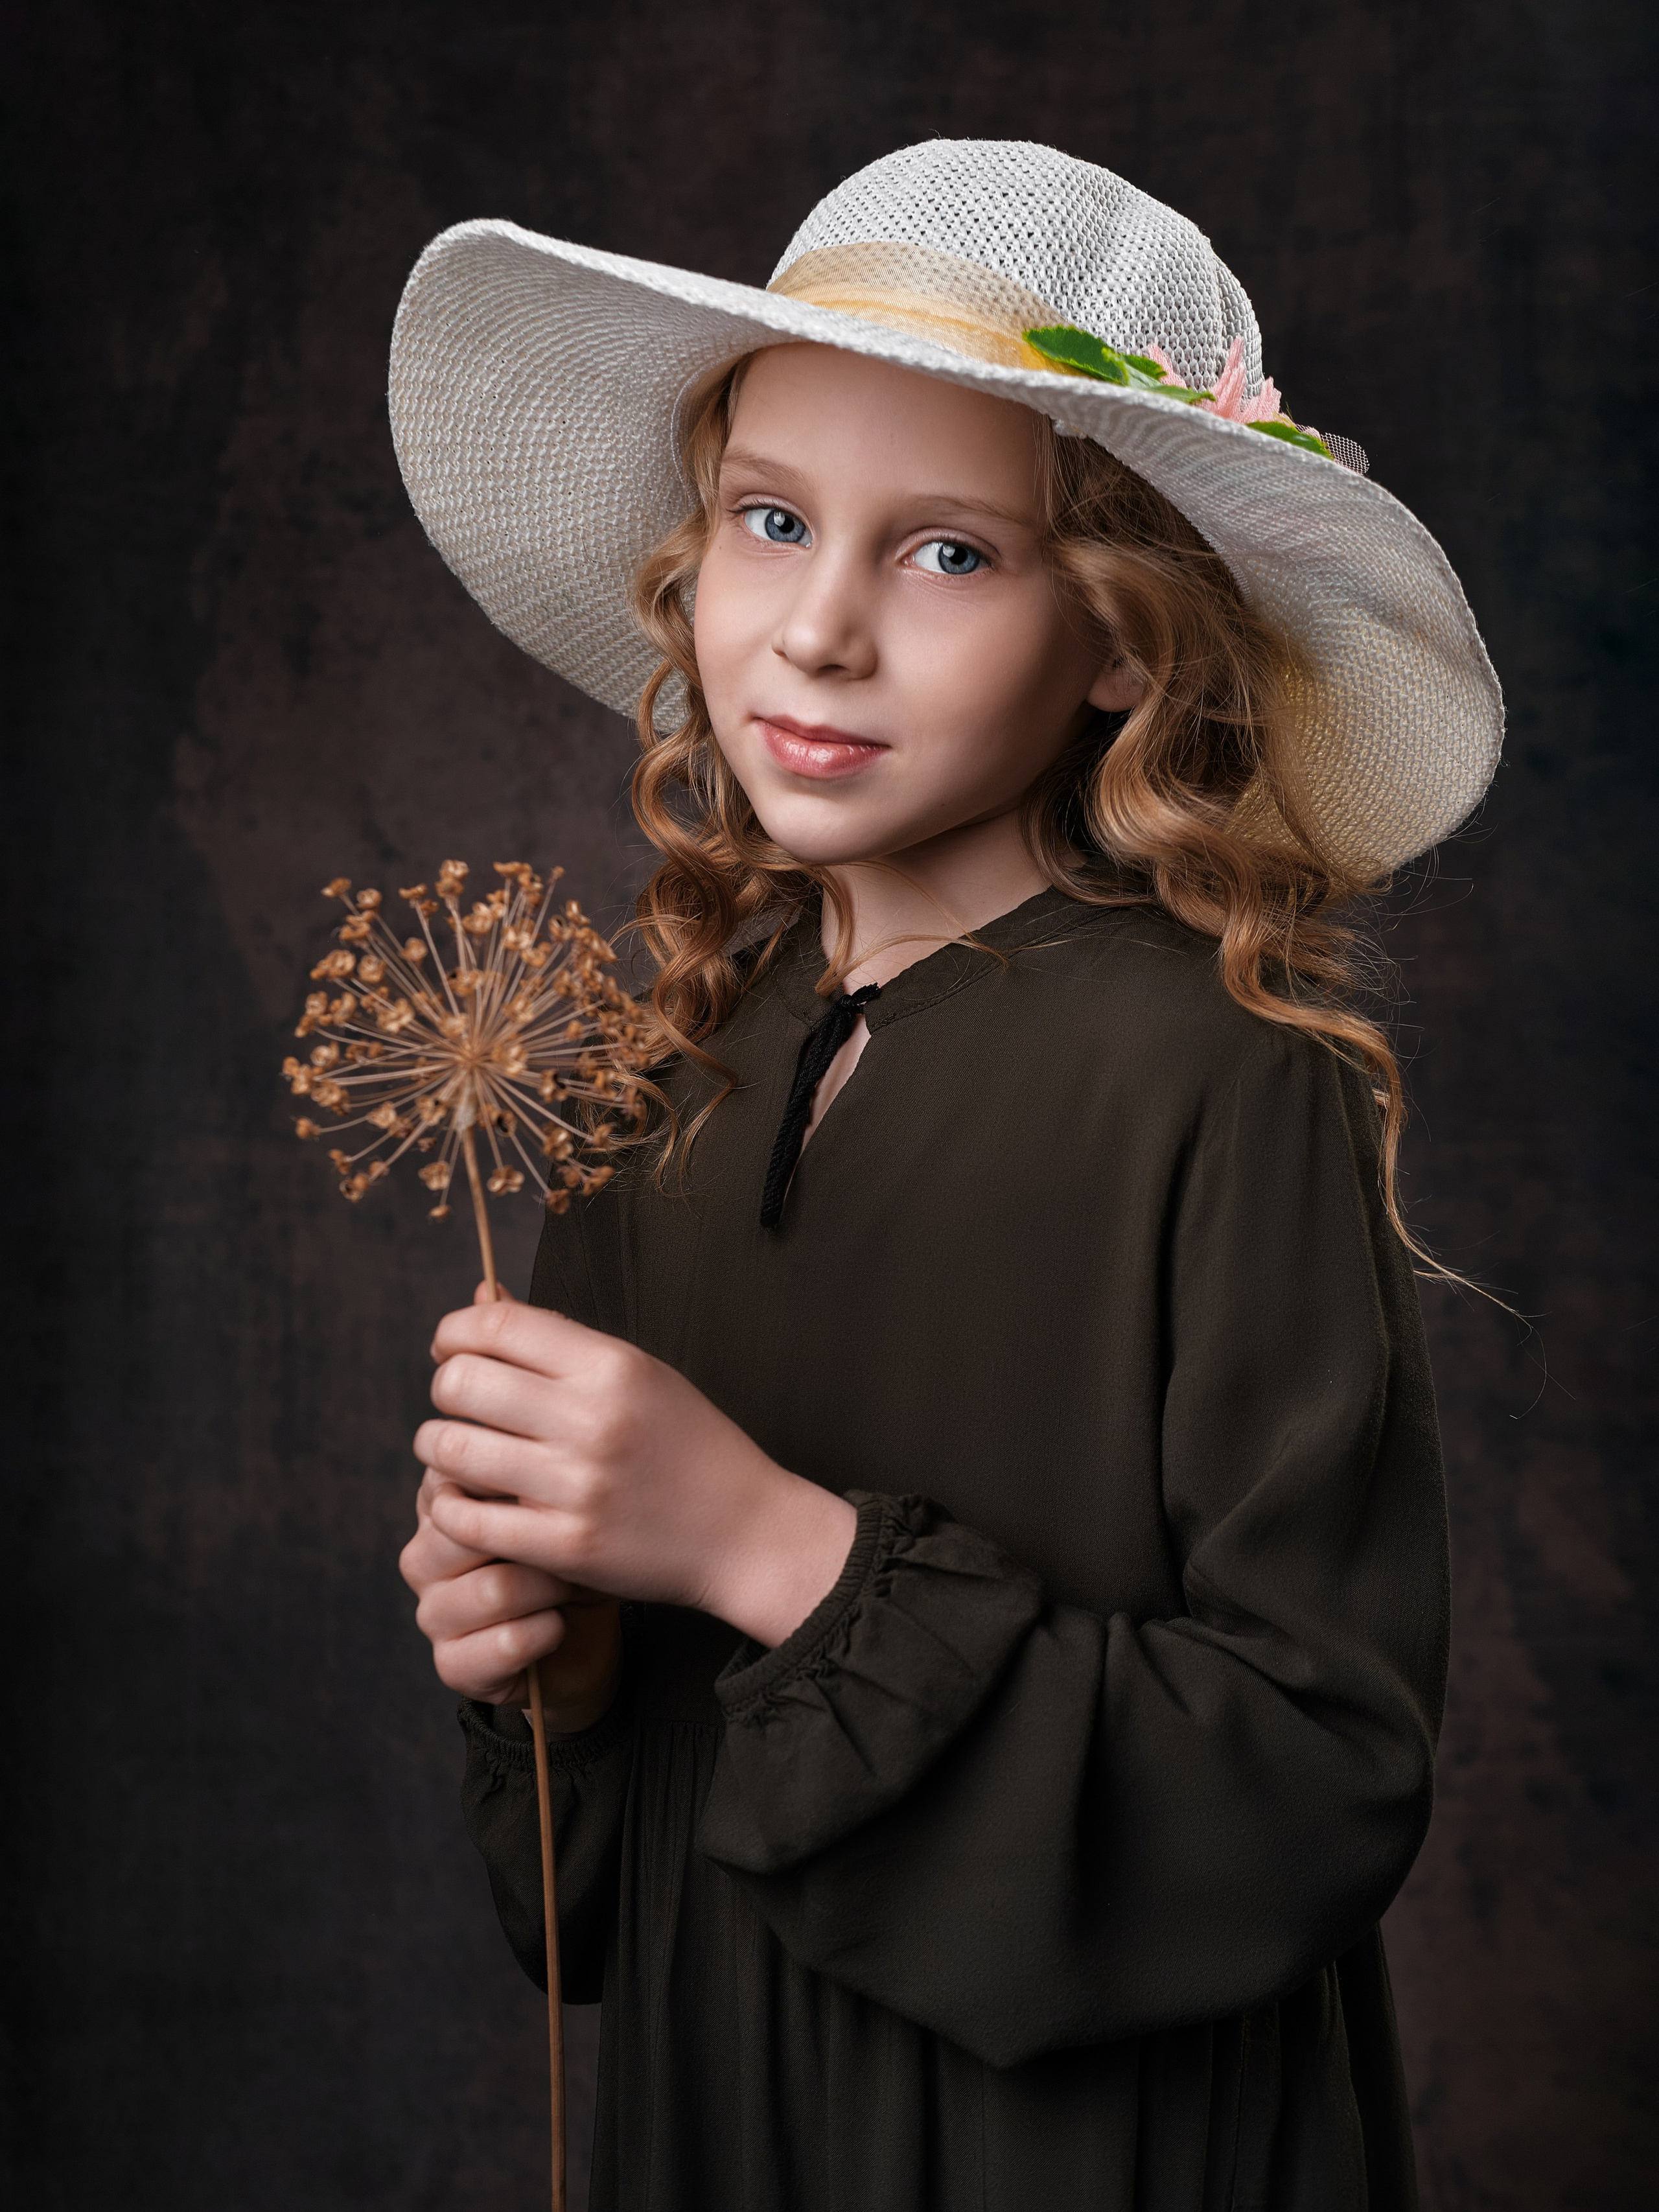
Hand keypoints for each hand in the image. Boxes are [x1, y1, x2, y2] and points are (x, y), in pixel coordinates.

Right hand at [398, 1467, 615, 1725]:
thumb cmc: (572, 1553)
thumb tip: (532, 1462)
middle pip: (472, 1531)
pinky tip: (557, 1626)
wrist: (584, 1631)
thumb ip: (533, 1474)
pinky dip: (547, 1633)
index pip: (461, 1473)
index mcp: (439, 1503)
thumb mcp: (560, 1502)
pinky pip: (507, 1643)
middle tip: (575, 1547)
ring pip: (496, 1590)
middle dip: (542, 1540)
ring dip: (551, 1589)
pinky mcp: (452, 1663)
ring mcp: (431, 1613)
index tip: (559, 1493)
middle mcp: (423, 1556)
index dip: (521, 1486)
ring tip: (569, 1587)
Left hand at [411, 1297, 858, 1647]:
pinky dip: (450, 1508)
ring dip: (439, 1448)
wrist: (747, 1531)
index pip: (496, 1326)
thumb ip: (560, 1344)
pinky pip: (467, 1520)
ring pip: (452, 1449)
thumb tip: (479, 1302)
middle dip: (446, 1390)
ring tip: (458, 1452)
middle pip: (462, 1383)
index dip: (454, 1334)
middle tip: (460, 1406)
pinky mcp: (566, 1546)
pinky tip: (464, 1501)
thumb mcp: (640, 1375)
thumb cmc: (689, 1446)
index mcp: (612, 1366)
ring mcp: (577, 1486)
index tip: (451, 1350)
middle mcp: (592, 1419)